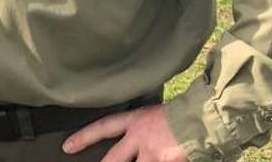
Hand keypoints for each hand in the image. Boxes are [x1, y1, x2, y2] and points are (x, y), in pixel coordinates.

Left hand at [62, 104, 186, 161]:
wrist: (204, 119)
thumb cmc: (182, 116)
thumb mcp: (153, 115)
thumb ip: (139, 128)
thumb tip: (130, 141)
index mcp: (134, 121)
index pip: (102, 127)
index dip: (84, 138)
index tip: (67, 147)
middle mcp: (139, 138)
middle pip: (113, 159)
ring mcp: (152, 153)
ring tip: (143, 159)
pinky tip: (160, 161)